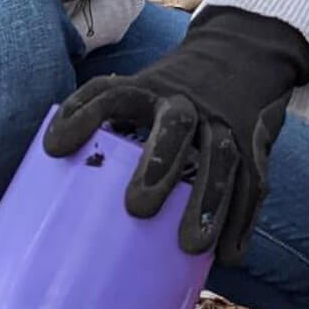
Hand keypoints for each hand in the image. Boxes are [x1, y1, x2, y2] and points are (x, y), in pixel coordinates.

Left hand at [43, 7, 308, 262]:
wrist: (242, 53)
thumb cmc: (169, 92)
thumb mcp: (137, 90)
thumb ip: (101, 121)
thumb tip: (53, 174)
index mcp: (149, 88)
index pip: (111, 94)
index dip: (82, 116)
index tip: (55, 149)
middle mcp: (188, 101)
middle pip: (175, 125)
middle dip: (159, 163)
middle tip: (136, 208)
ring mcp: (225, 122)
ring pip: (221, 158)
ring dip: (208, 202)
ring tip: (192, 246)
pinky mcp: (255, 145)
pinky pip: (253, 183)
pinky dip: (242, 219)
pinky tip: (230, 255)